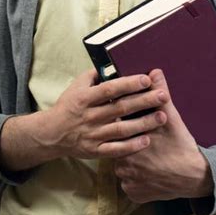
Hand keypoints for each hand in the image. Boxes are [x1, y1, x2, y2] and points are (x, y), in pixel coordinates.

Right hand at [45, 69, 168, 159]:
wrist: (52, 133)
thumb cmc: (68, 105)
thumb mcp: (77, 85)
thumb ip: (94, 75)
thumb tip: (113, 64)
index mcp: (85, 98)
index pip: (110, 89)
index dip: (128, 84)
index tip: (146, 79)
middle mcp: (90, 116)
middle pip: (120, 108)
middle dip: (144, 101)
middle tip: (163, 95)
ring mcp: (93, 135)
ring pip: (121, 130)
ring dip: (143, 123)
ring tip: (161, 117)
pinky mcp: (95, 150)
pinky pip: (115, 149)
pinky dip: (131, 147)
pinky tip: (146, 140)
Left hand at [114, 70, 213, 202]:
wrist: (194, 176)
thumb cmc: (181, 145)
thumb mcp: (171, 118)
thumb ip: (159, 94)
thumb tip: (154, 72)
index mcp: (129, 140)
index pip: (116, 129)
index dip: (123, 125)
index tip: (130, 124)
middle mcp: (123, 162)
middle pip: (117, 148)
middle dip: (127, 143)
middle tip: (144, 143)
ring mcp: (128, 181)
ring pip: (121, 167)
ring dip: (129, 162)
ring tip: (146, 157)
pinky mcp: (134, 194)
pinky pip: (128, 184)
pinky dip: (135, 179)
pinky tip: (147, 172)